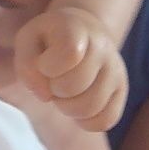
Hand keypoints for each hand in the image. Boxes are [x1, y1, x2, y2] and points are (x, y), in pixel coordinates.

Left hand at [15, 6, 127, 130]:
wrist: (81, 34)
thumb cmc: (48, 40)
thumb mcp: (27, 42)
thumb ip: (27, 66)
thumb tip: (45, 95)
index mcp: (76, 27)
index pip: (69, 53)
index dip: (48, 66)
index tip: (44, 63)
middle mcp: (102, 46)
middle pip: (75, 86)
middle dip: (54, 90)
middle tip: (52, 81)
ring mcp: (116, 69)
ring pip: (90, 108)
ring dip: (68, 108)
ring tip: (64, 93)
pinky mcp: (122, 91)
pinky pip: (105, 121)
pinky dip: (85, 121)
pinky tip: (78, 104)